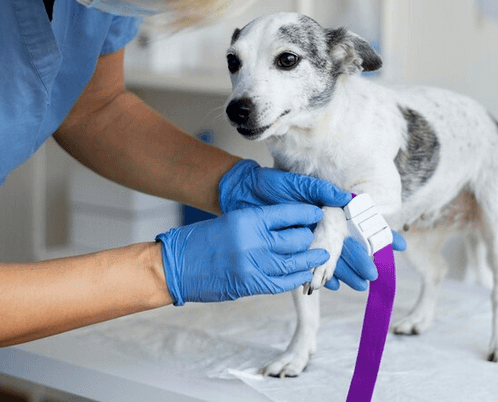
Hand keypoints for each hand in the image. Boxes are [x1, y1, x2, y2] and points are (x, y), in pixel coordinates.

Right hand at [156, 204, 328, 304]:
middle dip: (311, 237)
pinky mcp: (250, 284)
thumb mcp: (232, 221)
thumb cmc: (202, 241)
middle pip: (297, 238)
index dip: (308, 214)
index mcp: (247, 219)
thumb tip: (291, 228)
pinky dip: (297, 278)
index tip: (318, 214)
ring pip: (295, 262)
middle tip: (319, 236)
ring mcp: (252, 265)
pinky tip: (305, 274)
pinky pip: (283, 282)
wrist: (176, 265)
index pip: (289, 213)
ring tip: (322, 255)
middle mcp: (253, 240)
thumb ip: (259, 225)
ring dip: (311, 259)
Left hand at [218, 159, 405, 291]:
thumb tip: (347, 198)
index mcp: (327, 211)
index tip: (399, 245)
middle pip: (348, 247)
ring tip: (359, 285)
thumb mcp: (297, 184)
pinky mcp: (292, 250)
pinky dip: (320, 274)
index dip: (379, 234)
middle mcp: (321, 227)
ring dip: (346, 273)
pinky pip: (310, 265)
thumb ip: (321, 190)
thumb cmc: (271, 186)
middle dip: (363, 261)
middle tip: (375, 274)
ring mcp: (308, 240)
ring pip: (333, 260)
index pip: (359, 224)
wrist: (242, 193)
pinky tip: (331, 285)